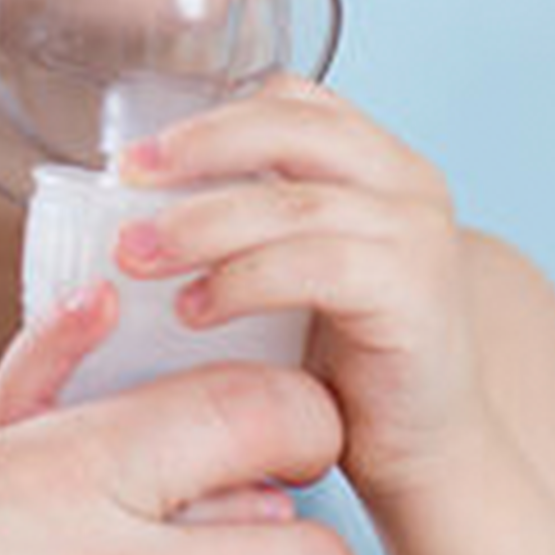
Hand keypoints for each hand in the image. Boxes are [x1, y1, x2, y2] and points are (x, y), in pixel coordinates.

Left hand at [114, 74, 493, 509]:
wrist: (428, 453)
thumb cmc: (349, 364)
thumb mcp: (299, 271)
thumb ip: (253, 222)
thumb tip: (136, 205)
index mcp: (381, 164)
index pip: (294, 100)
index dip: (212, 116)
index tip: (138, 155)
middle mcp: (409, 184)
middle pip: (291, 128)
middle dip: (197, 148)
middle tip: (125, 179)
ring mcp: (417, 235)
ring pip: (291, 202)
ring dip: (200, 224)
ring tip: (137, 256)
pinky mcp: (413, 293)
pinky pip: (312, 266)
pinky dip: (241, 281)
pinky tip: (194, 310)